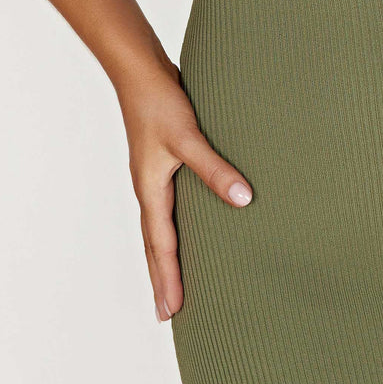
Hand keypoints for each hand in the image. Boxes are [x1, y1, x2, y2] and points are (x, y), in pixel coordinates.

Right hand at [115, 62, 252, 320]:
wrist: (139, 70)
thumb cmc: (160, 101)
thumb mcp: (188, 137)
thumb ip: (214, 168)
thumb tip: (243, 201)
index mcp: (151, 189)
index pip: (161, 246)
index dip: (168, 279)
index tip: (171, 313)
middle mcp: (149, 188)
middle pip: (154, 244)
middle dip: (161, 278)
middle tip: (167, 313)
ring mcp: (153, 175)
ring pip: (159, 226)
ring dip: (165, 256)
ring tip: (173, 280)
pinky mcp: (162, 161)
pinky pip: (167, 206)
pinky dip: (172, 227)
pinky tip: (186, 225)